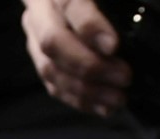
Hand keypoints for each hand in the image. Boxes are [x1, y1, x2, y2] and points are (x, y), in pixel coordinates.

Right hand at [23, 0, 130, 117]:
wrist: (73, 5)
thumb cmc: (99, 2)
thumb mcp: (108, 0)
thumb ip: (106, 10)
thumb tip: (116, 40)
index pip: (69, 2)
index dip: (89, 26)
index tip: (113, 46)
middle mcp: (39, 11)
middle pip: (52, 41)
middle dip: (89, 66)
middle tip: (124, 77)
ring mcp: (35, 37)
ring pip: (51, 69)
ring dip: (86, 90)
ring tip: (118, 98)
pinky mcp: (40, 60)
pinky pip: (53, 85)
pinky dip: (79, 100)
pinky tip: (103, 107)